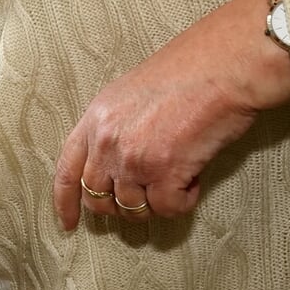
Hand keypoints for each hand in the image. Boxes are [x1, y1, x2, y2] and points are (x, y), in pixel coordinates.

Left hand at [54, 0, 289, 228]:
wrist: (223, 66)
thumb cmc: (188, 73)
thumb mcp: (131, 94)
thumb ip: (116, 128)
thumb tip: (119, 165)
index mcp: (96, 118)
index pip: (67, 170)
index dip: (66, 202)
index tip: (70, 223)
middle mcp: (107, 141)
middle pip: (99, 197)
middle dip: (120, 208)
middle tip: (146, 198)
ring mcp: (133, 159)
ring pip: (133, 209)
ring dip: (157, 202)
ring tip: (178, 176)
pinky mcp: (164, 172)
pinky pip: (168, 208)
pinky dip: (184, 200)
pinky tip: (194, 178)